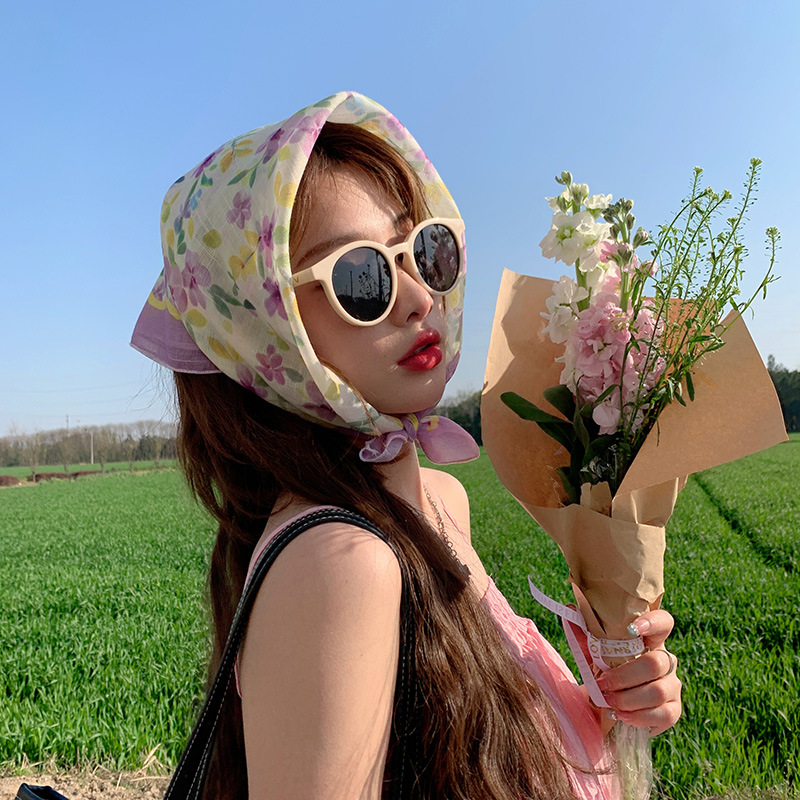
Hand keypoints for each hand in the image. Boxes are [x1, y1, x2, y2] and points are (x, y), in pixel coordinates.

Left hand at [595, 610, 681, 735]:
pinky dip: (638, 717)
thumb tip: (570, 608)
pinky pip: (664, 714)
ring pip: (658, 691)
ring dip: (628, 699)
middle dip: (624, 677)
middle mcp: (666, 660)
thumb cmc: (604, 672)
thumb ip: (584, 634)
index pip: (664, 622)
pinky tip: (620, 715)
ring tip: (607, 702)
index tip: (632, 628)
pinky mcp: (673, 710)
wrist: (607, 706)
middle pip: (655, 663)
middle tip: (602, 684)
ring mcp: (672, 685)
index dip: (653, 622)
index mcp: (649, 640)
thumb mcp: (592, 654)